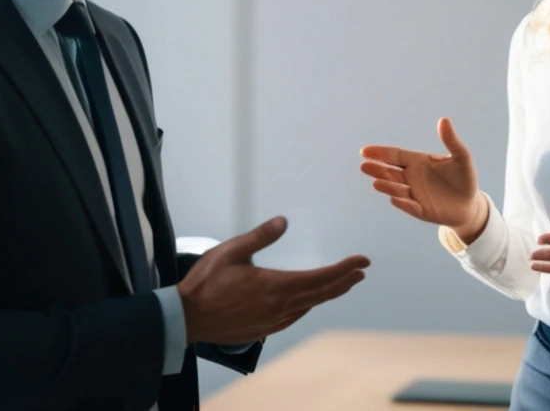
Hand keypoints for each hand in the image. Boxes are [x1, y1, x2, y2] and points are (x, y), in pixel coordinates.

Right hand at [177, 216, 369, 345]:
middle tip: (361, 271)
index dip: (345, 268)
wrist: (186, 318)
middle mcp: (280, 307)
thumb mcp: (231, 251)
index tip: (362, 260)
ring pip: (310, 306)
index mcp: (276, 286)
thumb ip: (260, 236)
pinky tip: (309, 300)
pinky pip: (295, 315)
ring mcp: (273, 321)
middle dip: (345, 280)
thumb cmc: (206, 283)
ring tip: (342, 283)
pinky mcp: (265, 329)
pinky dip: (309, 304)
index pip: (321, 277)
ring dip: (329, 293)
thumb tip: (283, 221)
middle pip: (322, 293)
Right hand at [359, 118, 487, 241]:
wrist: (470, 204)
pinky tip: (395, 199)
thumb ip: (451, 140)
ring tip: (376, 182)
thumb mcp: (461, 157)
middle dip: (378, 169)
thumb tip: (444, 120)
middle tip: (364, 166)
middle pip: (391, 172)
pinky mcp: (422, 211)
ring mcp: (415, 195)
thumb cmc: (464, 178)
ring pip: (397, 189)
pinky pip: (411, 207)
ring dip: (387, 186)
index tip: (365, 151)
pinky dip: (403, 203)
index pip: (395, 155)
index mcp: (417, 162)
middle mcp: (411, 178)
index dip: (380, 153)